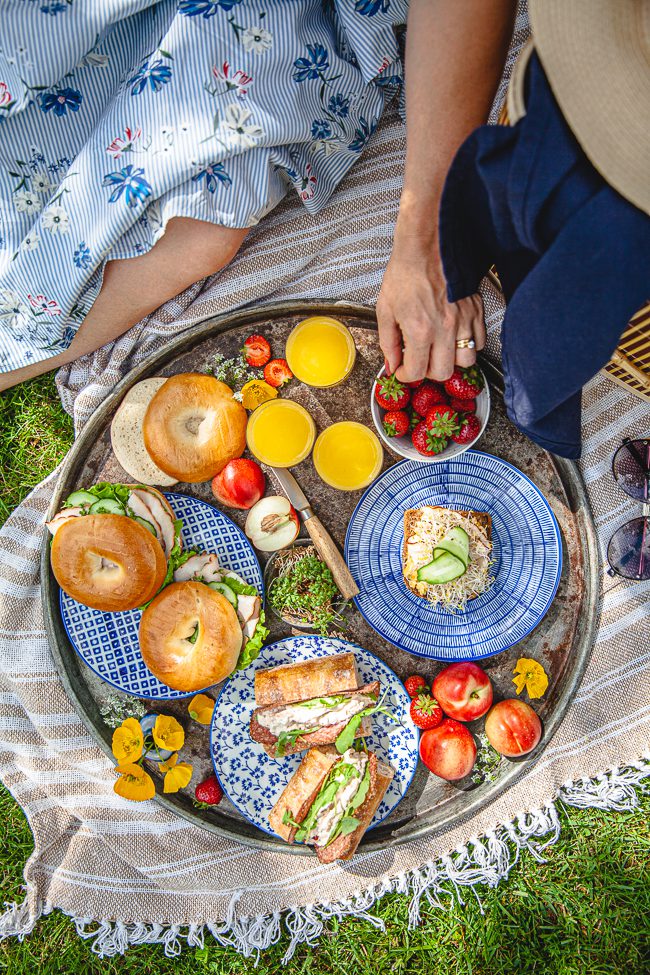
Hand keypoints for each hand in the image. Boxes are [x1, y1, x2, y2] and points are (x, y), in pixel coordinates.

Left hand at [377, 234, 485, 382]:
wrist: (427, 246)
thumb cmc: (405, 273)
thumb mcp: (385, 309)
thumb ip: (388, 342)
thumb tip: (392, 364)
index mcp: (419, 330)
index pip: (417, 372)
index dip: (406, 376)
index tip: (403, 370)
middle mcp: (444, 328)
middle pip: (443, 373)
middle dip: (428, 372)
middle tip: (420, 361)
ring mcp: (463, 320)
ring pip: (466, 362)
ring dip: (451, 361)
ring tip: (439, 351)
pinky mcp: (476, 311)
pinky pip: (480, 342)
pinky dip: (468, 345)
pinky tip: (454, 337)